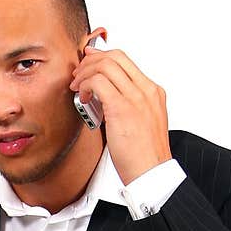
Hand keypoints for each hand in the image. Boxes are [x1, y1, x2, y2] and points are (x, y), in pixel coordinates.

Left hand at [69, 45, 170, 184]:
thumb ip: (127, 107)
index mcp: (153, 92)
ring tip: (77, 87)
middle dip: (90, 62)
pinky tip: (82, 97)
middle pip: (115, 57)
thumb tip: (103, 98)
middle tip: (78, 75)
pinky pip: (98, 82)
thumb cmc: (144, 156)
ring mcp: (136, 97)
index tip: (88, 63)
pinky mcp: (122, 107)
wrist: (152, 174)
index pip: (125, 61)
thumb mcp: (141, 123)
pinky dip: (85, 85)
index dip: (102, 58)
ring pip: (105, 65)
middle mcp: (146, 90)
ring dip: (85, 73)